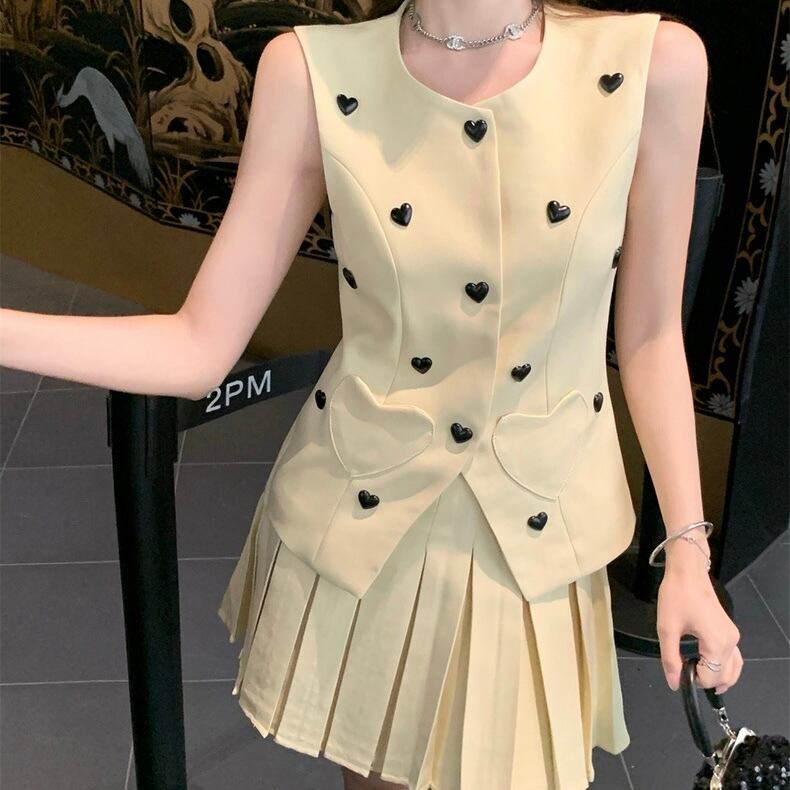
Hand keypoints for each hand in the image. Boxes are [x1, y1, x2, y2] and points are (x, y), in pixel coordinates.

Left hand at [656, 540, 741, 693]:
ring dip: (718, 677)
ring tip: (696, 675)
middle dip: (705, 680)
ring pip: (733, 669)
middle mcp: (731, 642)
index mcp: (717, 644)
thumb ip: (670, 659)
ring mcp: (733, 636)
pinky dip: (724, 667)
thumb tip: (674, 684)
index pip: (711, 678)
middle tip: (683, 671)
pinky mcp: (730, 630)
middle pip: (725, 676)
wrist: (687, 572)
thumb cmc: (676, 596)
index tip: (677, 671)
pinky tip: (708, 665)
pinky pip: (733, 657)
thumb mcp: (667, 629)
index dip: (693, 681)